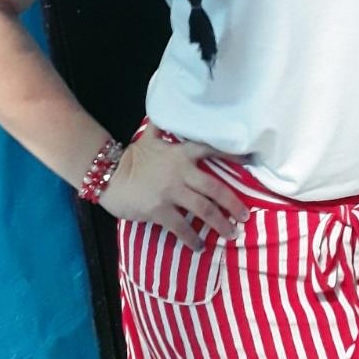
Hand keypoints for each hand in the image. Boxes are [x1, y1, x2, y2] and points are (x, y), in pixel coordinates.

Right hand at [99, 122, 249, 251]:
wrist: (108, 176)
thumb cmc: (131, 158)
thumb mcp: (149, 138)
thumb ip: (162, 128)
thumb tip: (165, 111)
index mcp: (180, 154)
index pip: (211, 151)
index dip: (232, 156)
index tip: (250, 162)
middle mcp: (181, 172)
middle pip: (215, 189)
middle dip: (233, 204)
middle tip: (245, 216)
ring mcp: (171, 192)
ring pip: (204, 210)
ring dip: (220, 224)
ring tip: (231, 234)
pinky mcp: (160, 210)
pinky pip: (182, 227)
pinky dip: (193, 239)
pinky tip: (200, 247)